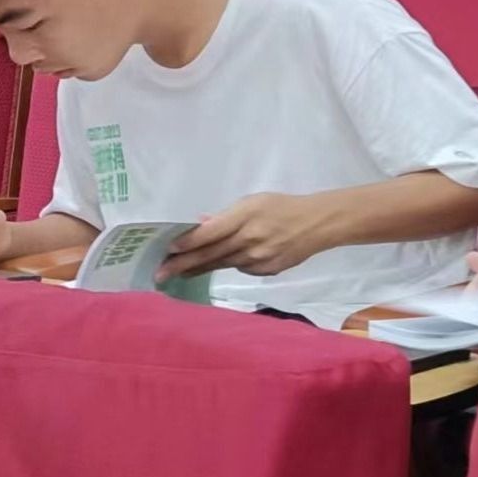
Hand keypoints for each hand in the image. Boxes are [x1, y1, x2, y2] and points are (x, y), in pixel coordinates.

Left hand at [156, 194, 323, 280]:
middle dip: (182, 265)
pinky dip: (228, 265)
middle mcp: (250, 239)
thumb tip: (198, 225)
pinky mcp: (267, 270)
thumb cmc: (282, 207)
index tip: (167, 250)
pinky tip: (221, 262)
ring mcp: (259, 258)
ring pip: (222, 264)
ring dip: (198, 269)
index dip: (187, 243)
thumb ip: (226, 217)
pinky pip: (240, 269)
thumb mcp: (254, 202)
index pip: (210, 233)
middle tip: (159, 274)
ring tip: (177, 274)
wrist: (317, 224)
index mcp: (246, 216)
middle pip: (210, 254)